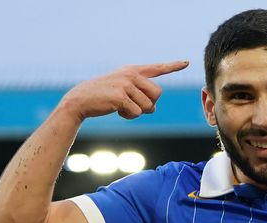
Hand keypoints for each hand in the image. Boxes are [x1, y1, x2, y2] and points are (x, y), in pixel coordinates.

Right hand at [60, 60, 188, 120]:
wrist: (80, 100)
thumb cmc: (103, 97)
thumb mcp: (122, 90)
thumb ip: (140, 94)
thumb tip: (154, 109)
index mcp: (132, 70)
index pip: (157, 68)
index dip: (173, 66)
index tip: (186, 62)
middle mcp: (131, 74)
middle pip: (158, 94)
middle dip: (149, 105)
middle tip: (131, 105)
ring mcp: (126, 84)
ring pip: (149, 106)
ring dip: (137, 112)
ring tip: (121, 106)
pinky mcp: (121, 96)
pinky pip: (137, 113)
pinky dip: (129, 116)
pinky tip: (116, 110)